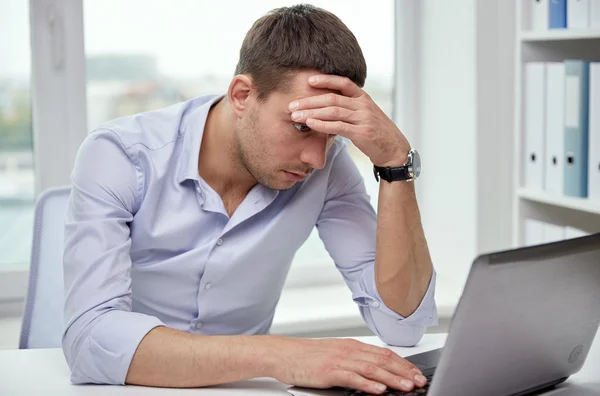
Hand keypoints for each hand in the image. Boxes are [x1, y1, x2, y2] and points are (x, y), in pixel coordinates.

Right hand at [270, 337, 426, 393]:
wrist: (284, 353)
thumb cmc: (307, 355)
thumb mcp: (335, 353)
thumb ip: (355, 360)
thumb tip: (375, 372)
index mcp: (352, 346)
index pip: (383, 353)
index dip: (402, 363)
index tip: (416, 373)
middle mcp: (349, 350)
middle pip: (382, 360)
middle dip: (403, 372)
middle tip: (419, 381)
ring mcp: (339, 360)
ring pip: (372, 369)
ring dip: (392, 379)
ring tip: (406, 387)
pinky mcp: (329, 371)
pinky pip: (353, 378)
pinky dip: (368, 384)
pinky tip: (379, 390)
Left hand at [288, 74, 410, 166]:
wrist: (394, 149)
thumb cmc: (377, 133)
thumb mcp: (365, 115)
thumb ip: (349, 108)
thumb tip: (325, 107)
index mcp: (363, 98)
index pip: (343, 82)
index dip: (326, 79)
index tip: (309, 80)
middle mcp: (363, 105)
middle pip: (332, 98)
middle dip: (309, 101)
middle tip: (292, 104)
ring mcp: (363, 118)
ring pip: (333, 111)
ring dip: (311, 112)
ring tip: (295, 116)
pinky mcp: (362, 133)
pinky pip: (339, 126)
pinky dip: (322, 124)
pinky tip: (310, 124)